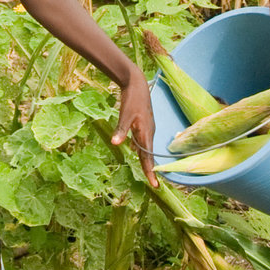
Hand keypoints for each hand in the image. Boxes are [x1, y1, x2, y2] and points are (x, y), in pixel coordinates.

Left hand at [108, 66, 159, 185]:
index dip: (150, 171)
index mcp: (145, 133)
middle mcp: (148, 133)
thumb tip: (115, 143)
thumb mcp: (125, 115)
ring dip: (146, 160)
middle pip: (149, 155)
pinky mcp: (143, 124)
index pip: (148, 157)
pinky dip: (140, 148)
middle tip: (153, 184)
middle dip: (150, 169)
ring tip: (147, 171)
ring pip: (146, 148)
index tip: (155, 185)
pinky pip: (143, 140)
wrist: (137, 84)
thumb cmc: (132, 99)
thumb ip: (120, 130)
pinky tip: (134, 149)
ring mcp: (147, 128)